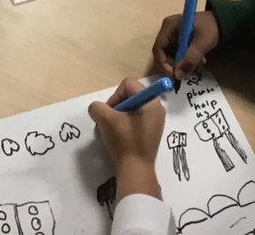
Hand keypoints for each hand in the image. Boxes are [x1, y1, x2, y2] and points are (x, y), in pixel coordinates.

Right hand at [87, 78, 164, 195]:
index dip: (114, 96)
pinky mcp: (152, 133)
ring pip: (132, 109)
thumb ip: (97, 107)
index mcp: (151, 102)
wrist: (135, 171)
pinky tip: (120, 137)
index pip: (128, 85)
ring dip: (119, 117)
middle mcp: (157, 108)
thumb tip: (97, 109)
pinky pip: (136, 120)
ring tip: (113, 131)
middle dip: (116, 107)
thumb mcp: (106, 120)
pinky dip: (125, 125)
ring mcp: (156, 122)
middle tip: (109, 122)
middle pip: (131, 95)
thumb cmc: (124, 142)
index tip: (109, 113)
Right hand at [152, 10, 219, 81]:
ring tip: (199, 63)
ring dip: (183, 64)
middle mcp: (168, 31)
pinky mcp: (179, 41)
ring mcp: (173, 36)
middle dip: (174, 65)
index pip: (158, 48)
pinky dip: (187, 60)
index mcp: (169, 26)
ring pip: (171, 56)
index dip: (163, 63)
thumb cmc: (210, 28)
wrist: (222, 21)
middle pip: (163, 53)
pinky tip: (199, 60)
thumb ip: (190, 59)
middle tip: (185, 74)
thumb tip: (178, 76)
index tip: (173, 75)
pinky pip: (178, 55)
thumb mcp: (201, 44)